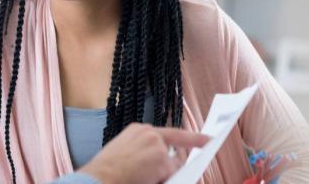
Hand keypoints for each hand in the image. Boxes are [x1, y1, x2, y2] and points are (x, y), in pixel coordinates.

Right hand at [78, 123, 208, 183]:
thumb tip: (162, 166)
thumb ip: (142, 153)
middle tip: (171, 170)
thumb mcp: (122, 153)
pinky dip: (164, 180)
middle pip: (173, 150)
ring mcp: (158, 146)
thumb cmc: (105, 171)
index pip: (169, 134)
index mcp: (137, 130)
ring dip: (164, 174)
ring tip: (142, 176)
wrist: (99, 178)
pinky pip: (173, 174)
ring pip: (173, 165)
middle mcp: (150, 133)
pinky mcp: (163, 160)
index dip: (190, 138)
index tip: (208, 139)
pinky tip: (149, 180)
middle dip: (170, 163)